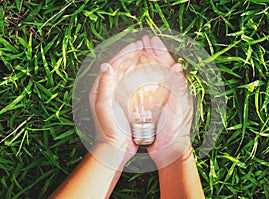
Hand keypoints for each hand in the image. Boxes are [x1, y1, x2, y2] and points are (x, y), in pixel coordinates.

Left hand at [89, 42, 145, 164]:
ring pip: (129, 75)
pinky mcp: (126, 104)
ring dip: (138, 64)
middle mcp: (108, 90)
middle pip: (121, 67)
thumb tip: (106, 65)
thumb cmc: (108, 128)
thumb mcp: (104, 106)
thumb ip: (104, 86)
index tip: (136, 44)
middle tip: (144, 46)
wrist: (115, 148)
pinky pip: (135, 87)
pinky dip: (142, 78)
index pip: (112, 64)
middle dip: (132, 55)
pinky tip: (152, 76)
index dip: (124, 52)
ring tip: (149, 56)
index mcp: (100, 88)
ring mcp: (118, 97)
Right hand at [143, 36, 193, 167]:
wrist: (170, 151)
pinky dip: (138, 78)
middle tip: (143, 40)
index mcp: (177, 89)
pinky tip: (130, 73)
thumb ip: (179, 89)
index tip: (151, 40)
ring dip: (144, 61)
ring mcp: (159, 98)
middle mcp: (169, 91)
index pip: (168, 65)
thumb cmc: (176, 132)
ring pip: (151, 75)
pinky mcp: (151, 106)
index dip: (160, 51)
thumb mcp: (179, 110)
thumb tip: (178, 67)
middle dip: (151, 52)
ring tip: (136, 50)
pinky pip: (144, 88)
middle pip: (159, 66)